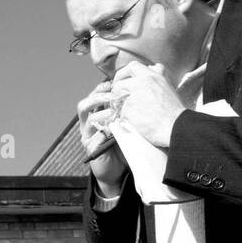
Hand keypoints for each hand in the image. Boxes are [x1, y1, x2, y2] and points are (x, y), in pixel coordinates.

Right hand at [76, 80, 127, 194]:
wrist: (121, 169)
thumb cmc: (128, 142)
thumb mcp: (133, 120)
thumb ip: (137, 104)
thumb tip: (155, 73)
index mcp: (99, 112)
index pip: (96, 94)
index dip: (103, 87)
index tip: (116, 83)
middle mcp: (89, 122)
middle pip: (85, 103)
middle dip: (99, 96)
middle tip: (113, 95)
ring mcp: (88, 134)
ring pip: (86, 117)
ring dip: (100, 111)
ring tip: (113, 111)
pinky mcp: (90, 147)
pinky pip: (93, 137)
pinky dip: (103, 132)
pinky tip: (114, 131)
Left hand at [110, 61, 184, 148]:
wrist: (175, 126)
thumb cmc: (174, 111)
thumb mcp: (168, 87)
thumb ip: (158, 76)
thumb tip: (153, 67)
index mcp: (153, 77)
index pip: (133, 66)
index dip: (124, 73)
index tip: (122, 79)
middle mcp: (143, 83)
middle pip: (120, 81)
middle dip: (116, 88)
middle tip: (116, 95)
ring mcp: (134, 95)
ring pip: (117, 97)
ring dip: (118, 103)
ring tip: (125, 110)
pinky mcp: (129, 109)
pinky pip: (120, 111)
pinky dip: (122, 117)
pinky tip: (130, 120)